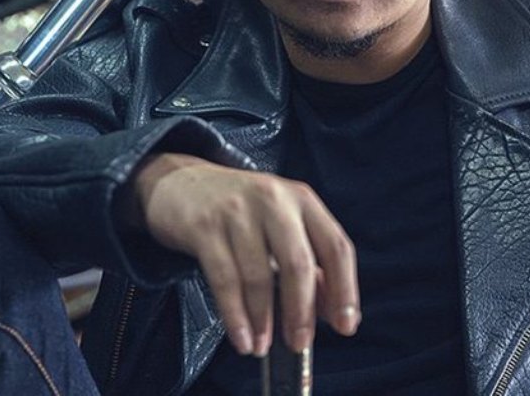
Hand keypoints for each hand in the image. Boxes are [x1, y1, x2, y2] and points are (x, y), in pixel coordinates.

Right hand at [131, 153, 359, 355]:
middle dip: (301, 312)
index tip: (345, 325)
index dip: (345, 289)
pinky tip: (241, 337)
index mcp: (302, 200)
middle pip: (298, 263)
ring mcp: (238, 211)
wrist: (184, 184)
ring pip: (258, 274)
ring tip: (262, 345)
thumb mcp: (281, 226)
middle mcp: (274, 200)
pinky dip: (235, 316)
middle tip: (299, 344)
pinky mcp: (205, 226)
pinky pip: (224, 279)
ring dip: (263, 320)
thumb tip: (332, 310)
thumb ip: (309, 264)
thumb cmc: (240, 211)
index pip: (336, 246)